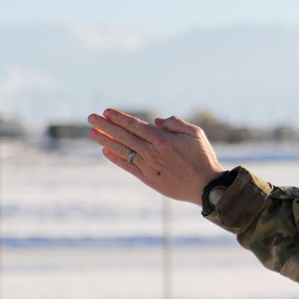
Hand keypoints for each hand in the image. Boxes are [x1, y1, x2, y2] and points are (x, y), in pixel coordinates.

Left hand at [87, 109, 227, 205]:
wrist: (207, 186)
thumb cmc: (203, 158)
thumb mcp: (196, 134)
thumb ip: (175, 123)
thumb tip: (155, 121)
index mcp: (163, 139)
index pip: (135, 125)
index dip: (119, 118)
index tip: (106, 112)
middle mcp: (153, 152)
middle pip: (124, 136)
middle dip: (106, 125)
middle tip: (91, 118)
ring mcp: (149, 166)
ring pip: (123, 150)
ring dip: (106, 140)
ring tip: (92, 133)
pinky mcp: (149, 179)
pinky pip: (128, 166)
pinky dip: (116, 159)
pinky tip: (106, 152)